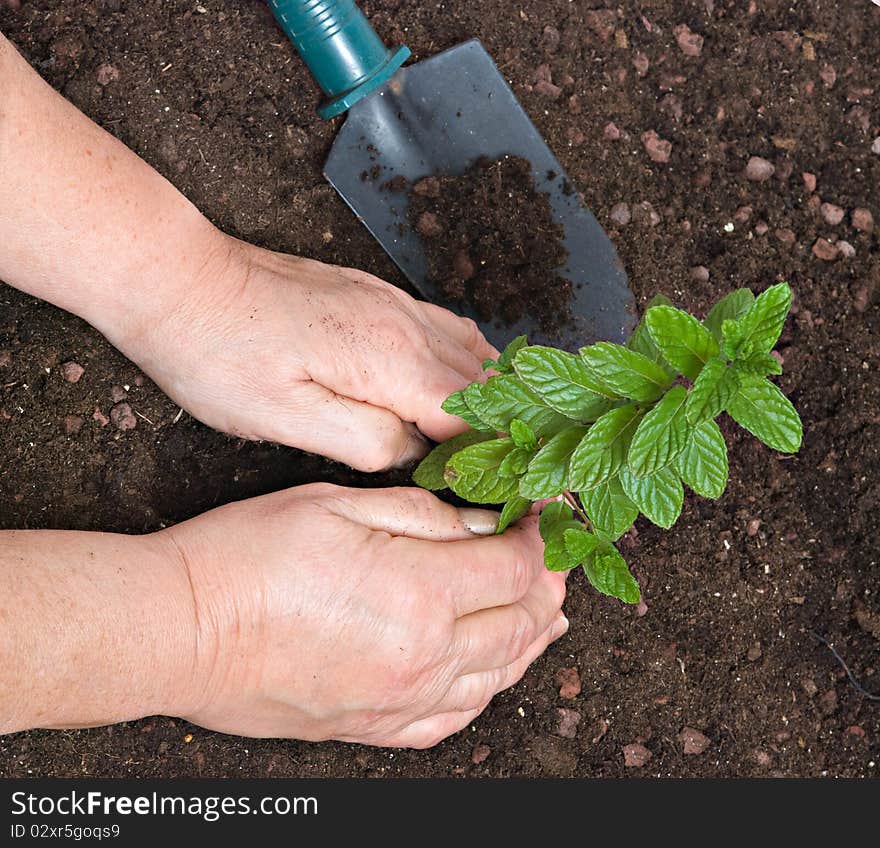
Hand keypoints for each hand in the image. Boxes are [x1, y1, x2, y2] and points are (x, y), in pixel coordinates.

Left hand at [127, 236, 495, 470]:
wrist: (181, 282)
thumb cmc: (220, 357)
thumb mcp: (284, 419)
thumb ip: (365, 441)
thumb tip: (413, 451)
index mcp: (390, 360)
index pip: (476, 417)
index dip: (506, 457)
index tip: (531, 492)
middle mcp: (406, 325)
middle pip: (488, 383)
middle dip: (512, 430)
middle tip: (527, 473)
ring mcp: (395, 303)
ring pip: (475, 352)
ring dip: (497, 396)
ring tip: (508, 438)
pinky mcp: (378, 295)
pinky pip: (448, 327)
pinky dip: (471, 362)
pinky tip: (469, 382)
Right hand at [163, 484, 567, 747]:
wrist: (182, 632)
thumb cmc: (249, 557)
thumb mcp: (340, 505)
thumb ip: (423, 515)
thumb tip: (483, 525)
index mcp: (421, 592)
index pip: (516, 567)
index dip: (541, 538)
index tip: (543, 515)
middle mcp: (424, 656)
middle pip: (522, 624)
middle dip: (548, 585)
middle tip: (554, 558)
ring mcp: (401, 700)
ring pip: (500, 674)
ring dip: (533, 639)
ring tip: (548, 612)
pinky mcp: (375, 727)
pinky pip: (455, 717)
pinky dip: (489, 688)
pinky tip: (495, 671)